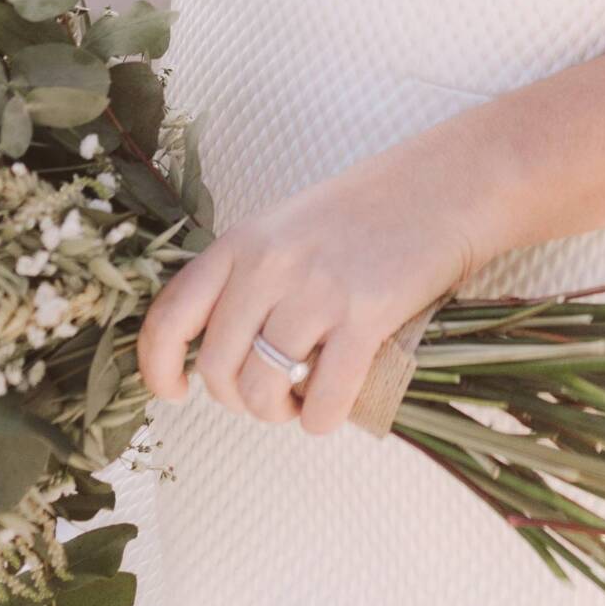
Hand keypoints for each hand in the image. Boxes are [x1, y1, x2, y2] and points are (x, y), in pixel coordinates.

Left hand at [134, 146, 478, 436]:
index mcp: (242, 241)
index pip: (170, 316)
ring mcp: (316, 291)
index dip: (158, 368)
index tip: (175, 392)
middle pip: (218, 370)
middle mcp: (269, 264)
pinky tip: (333, 406)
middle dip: (238, 400)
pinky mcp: (366, 317)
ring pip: (264, 391)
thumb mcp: (288, 226)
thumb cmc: (370, 209)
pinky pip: (322, 402)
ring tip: (302, 397)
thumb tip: (218, 348)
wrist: (446, 185)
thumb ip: (248, 276)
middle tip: (270, 392)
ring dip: (279, 412)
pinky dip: (320, 420)